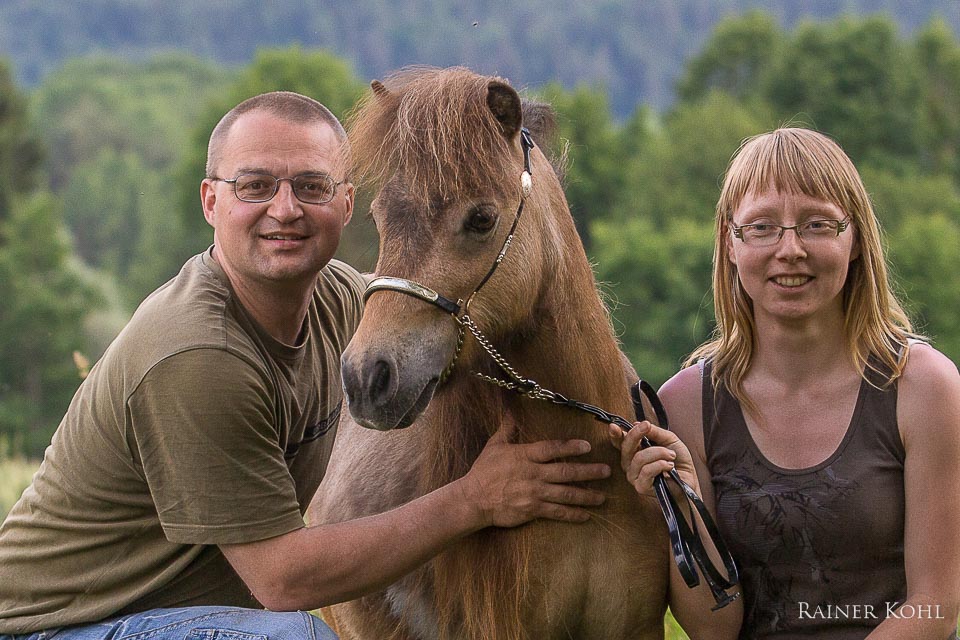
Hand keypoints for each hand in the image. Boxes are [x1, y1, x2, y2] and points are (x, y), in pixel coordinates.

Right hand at [458, 414, 610, 527]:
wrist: (473, 499)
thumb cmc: (484, 471)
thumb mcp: (495, 445)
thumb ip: (507, 427)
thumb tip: (511, 407)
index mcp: (525, 456)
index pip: (552, 448)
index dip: (570, 447)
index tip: (587, 446)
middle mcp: (533, 474)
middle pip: (566, 472)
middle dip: (588, 472)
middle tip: (607, 471)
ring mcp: (534, 493)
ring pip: (566, 494)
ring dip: (586, 495)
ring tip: (602, 496)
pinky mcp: (533, 510)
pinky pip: (557, 513)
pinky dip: (572, 514)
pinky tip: (585, 515)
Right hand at [608, 421, 698, 497]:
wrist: (689, 479)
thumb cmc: (679, 461)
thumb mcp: (669, 439)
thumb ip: (654, 432)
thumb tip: (637, 423)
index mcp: (635, 450)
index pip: (620, 442)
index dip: (615, 434)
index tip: (614, 426)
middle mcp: (631, 463)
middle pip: (625, 447)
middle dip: (635, 434)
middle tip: (646, 426)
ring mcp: (634, 475)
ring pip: (639, 458)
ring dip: (658, 453)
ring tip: (671, 455)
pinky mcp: (641, 486)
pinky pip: (646, 471)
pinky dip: (660, 465)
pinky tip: (669, 466)